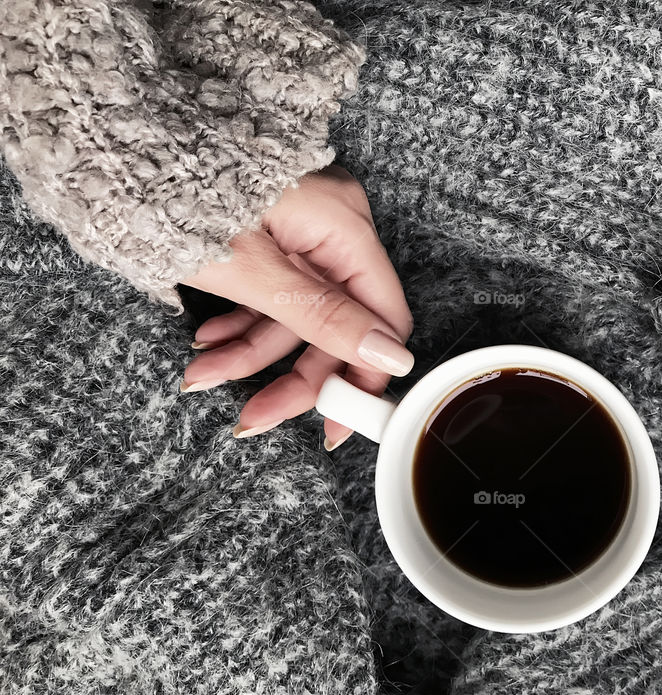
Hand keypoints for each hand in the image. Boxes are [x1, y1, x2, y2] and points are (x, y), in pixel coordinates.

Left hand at [181, 167, 413, 449]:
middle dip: (294, 374)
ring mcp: (303, 228)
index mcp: (343, 224)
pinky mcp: (274, 234)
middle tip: (257, 415)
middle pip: (338, 321)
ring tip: (203, 376)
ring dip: (252, 354)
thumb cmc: (172, 195)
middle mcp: (333, 224)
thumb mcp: (249, 271)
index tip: (337, 421)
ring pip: (298, 312)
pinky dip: (243, 321)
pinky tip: (208, 341)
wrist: (113, 150)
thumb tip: (393, 356)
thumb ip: (323, 317)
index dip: (363, 375)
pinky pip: (274, 291)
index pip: (382, 315)